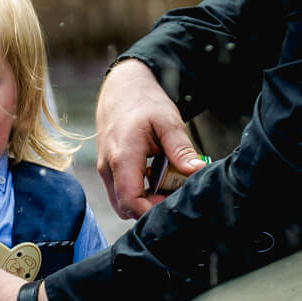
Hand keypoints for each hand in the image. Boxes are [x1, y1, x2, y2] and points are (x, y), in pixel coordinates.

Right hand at [95, 59, 206, 218]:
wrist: (122, 89)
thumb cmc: (144, 103)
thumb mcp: (168, 122)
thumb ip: (181, 149)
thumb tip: (196, 172)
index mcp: (122, 157)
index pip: (132, 202)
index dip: (153, 211)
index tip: (174, 202)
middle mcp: (108, 168)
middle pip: (125, 208)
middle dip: (150, 208)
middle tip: (172, 193)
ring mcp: (104, 170)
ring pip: (121, 203)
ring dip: (144, 201)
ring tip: (165, 184)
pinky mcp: (107, 170)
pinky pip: (120, 192)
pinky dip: (138, 192)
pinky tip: (155, 177)